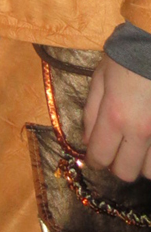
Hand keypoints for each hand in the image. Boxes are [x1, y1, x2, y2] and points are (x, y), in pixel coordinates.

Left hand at [83, 55, 150, 180]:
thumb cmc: (125, 58)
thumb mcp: (99, 79)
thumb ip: (90, 113)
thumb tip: (88, 142)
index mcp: (115, 116)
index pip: (100, 156)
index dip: (94, 161)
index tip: (95, 158)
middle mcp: (141, 131)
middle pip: (127, 172)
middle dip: (118, 164)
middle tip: (118, 150)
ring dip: (143, 162)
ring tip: (140, 145)